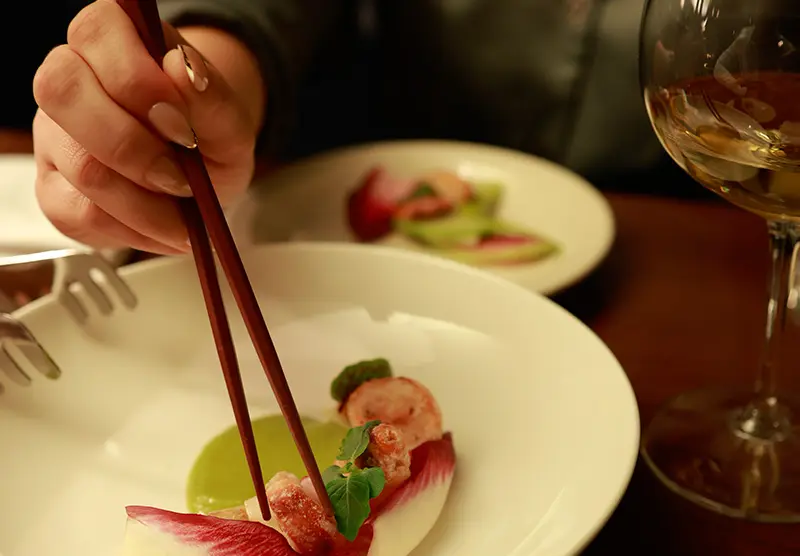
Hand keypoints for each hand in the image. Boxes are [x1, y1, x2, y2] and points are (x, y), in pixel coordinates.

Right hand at [32, 0, 265, 253]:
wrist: (207, 172)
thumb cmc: (208, 136)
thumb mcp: (230, 120)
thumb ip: (211, 96)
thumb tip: (182, 67)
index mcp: (109, 36)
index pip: (96, 35)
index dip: (138, 83)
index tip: (183, 127)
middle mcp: (68, 78)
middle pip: (65, 95)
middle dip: (137, 149)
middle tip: (184, 179)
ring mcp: (53, 136)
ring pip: (82, 168)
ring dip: (147, 204)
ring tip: (186, 215)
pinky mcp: (53, 189)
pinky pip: (80, 214)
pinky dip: (133, 230)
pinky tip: (162, 226)